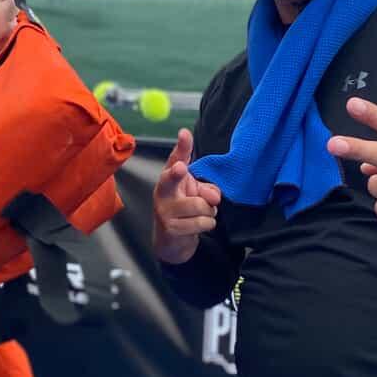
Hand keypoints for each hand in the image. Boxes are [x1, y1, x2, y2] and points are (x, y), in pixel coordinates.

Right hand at [152, 128, 222, 264]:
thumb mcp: (197, 195)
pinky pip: (201, 222)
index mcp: (170, 178)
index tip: (185, 134)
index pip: (176, 158)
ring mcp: (164, 210)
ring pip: (199, 205)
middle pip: (170, 178)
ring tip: (202, 215)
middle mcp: (163, 192)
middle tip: (181, 168)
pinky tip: (199, 226)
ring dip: (208, 212)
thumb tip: (214, 197)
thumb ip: (207, 190)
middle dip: (176, 173)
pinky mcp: (170, 228)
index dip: (182, 146)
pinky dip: (207, 224)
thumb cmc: (185, 211)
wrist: (172, 242)